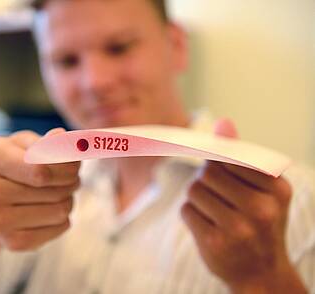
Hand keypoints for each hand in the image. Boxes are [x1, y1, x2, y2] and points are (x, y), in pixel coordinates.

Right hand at [0, 128, 79, 250]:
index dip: (67, 167)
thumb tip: (68, 140)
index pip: (41, 169)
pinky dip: (63, 218)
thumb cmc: (15, 164)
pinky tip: (49, 210)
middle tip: (69, 178)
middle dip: (72, 181)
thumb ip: (51, 141)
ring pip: (61, 209)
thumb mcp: (28, 144)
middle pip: (55, 189)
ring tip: (57, 192)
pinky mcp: (12, 242)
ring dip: (68, 198)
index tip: (74, 164)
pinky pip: (60, 227)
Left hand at [181, 119, 305, 292]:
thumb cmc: (259, 224)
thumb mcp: (262, 190)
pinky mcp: (215, 242)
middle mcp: (261, 208)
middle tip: (218, 195)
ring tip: (215, 212)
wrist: (262, 274)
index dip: (219, 161)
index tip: (217, 169)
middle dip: (207, 180)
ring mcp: (238, 227)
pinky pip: (186, 210)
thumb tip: (222, 122)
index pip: (231, 156)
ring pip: (194, 189)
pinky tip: (207, 226)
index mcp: (277, 189)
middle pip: (209, 171)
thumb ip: (241, 156)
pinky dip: (191, 214)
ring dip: (198, 198)